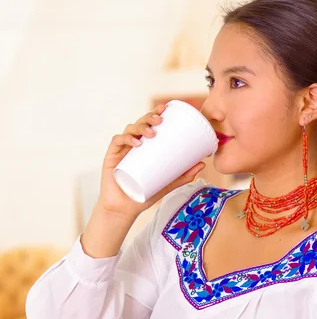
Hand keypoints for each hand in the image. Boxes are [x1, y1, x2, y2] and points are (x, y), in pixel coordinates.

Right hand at [98, 103, 205, 218]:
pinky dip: (126, 139)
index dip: (156, 112)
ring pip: (129, 129)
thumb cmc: (144, 195)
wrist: (125, 210)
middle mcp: (132, 144)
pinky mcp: (111, 157)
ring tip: (152, 133)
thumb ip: (184, 175)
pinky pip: (117, 141)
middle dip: (150, 117)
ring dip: (140, 127)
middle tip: (160, 120)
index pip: (150, 124)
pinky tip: (137, 143)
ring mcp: (122, 150)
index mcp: (145, 146)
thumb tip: (202, 163)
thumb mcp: (168, 184)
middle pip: (140, 123)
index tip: (166, 107)